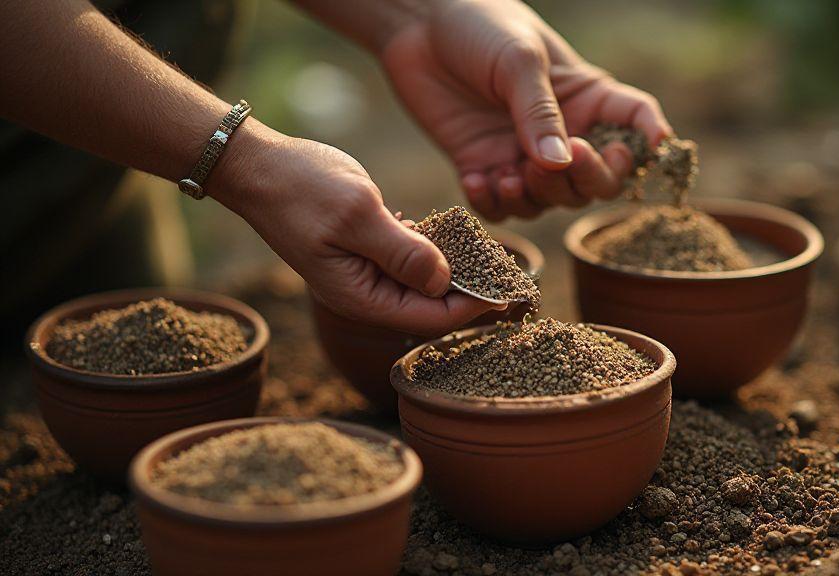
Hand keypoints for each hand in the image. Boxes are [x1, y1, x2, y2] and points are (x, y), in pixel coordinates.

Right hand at [210, 122, 498, 334]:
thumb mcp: (357, 215)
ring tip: (495, 258)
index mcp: (361, 298)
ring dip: (456, 272)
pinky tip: (458, 236)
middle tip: (513, 276)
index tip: (510, 290)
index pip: (431, 318)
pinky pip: (410, 261)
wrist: (258, 167)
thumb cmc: (301, 188)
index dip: (474, 307)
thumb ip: (402, 251)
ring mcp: (367, 274)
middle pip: (432, 309)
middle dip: (472, 294)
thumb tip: (444, 282)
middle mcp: (366, 295)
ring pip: (424, 285)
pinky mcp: (368, 251)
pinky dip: (434, 251)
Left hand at [379, 0, 672, 220]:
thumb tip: (560, 163)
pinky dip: (492, 204)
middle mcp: (562, 133)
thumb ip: (539, 113)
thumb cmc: (480, 25)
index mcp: (585, 97)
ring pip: (550, 201)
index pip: (634, 124)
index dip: (648, 141)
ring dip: (535, 197)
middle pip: (597, 181)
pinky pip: (500, 208)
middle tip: (556, 162)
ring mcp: (523, 154)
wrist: (418, 26)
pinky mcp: (483, 168)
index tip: (651, 149)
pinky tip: (475, 179)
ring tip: (508, 174)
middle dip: (585, 181)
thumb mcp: (517, 60)